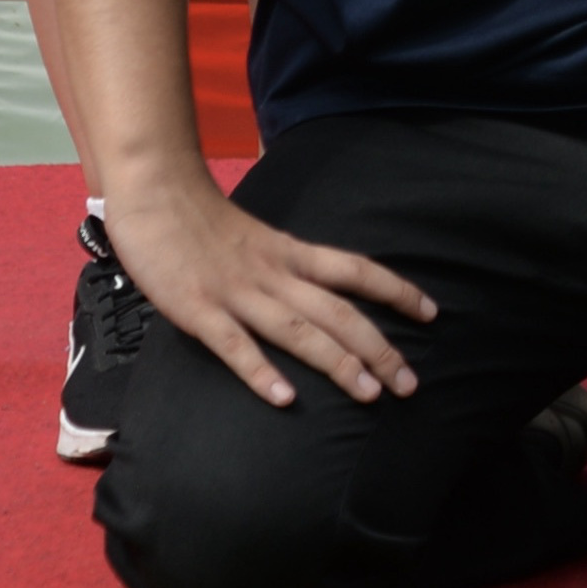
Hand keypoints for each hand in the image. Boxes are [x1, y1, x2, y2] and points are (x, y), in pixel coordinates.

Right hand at [104, 172, 437, 412]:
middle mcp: (274, 274)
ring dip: (337, 364)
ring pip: (299, 331)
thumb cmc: (202, 219)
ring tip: (369, 395)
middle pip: (339, 312)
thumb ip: (286, 266)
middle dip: (379, 349)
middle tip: (411, 384)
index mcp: (290, 253)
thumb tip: (317, 293)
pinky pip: (234, 344)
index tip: (432, 314)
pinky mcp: (197, 308)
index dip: (397, 291)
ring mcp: (237, 292)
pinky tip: (283, 398)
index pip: (357, 270)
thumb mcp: (259, 240)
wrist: (154, 189)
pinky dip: (260, 371)